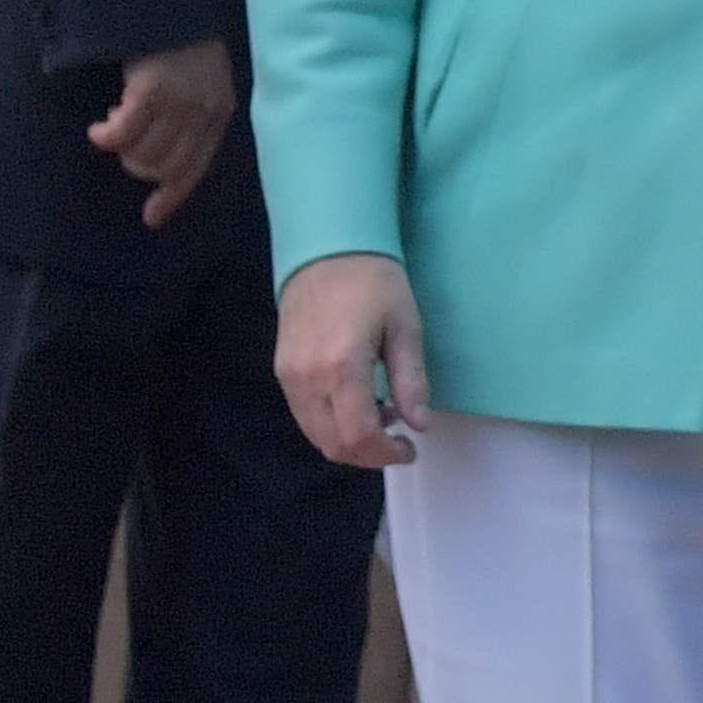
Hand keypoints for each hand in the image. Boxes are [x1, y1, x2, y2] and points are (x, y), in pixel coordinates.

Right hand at [92, 38, 237, 227]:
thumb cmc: (181, 39)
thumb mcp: (200, 78)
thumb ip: (190, 113)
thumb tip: (163, 161)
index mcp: (219, 110)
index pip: (198, 166)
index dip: (173, 195)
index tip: (151, 218)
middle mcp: (204, 110)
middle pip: (166, 167)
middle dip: (140, 167)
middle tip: (125, 148)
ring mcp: (179, 102)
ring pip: (143, 156)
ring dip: (123, 151)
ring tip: (113, 129)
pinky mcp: (151, 92)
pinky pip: (121, 135)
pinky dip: (106, 136)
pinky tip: (100, 127)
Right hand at [275, 253, 430, 470]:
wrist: (326, 248)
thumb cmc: (373, 281)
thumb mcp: (405, 326)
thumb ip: (411, 381)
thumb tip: (420, 424)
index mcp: (343, 367)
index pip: (359, 436)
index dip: (386, 454)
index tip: (410, 448)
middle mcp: (308, 379)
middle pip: (333, 445)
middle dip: (368, 455)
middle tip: (397, 440)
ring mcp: (289, 377)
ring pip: (315, 435)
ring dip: (348, 441)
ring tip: (380, 417)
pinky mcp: (281, 371)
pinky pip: (304, 416)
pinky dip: (330, 425)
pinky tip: (354, 403)